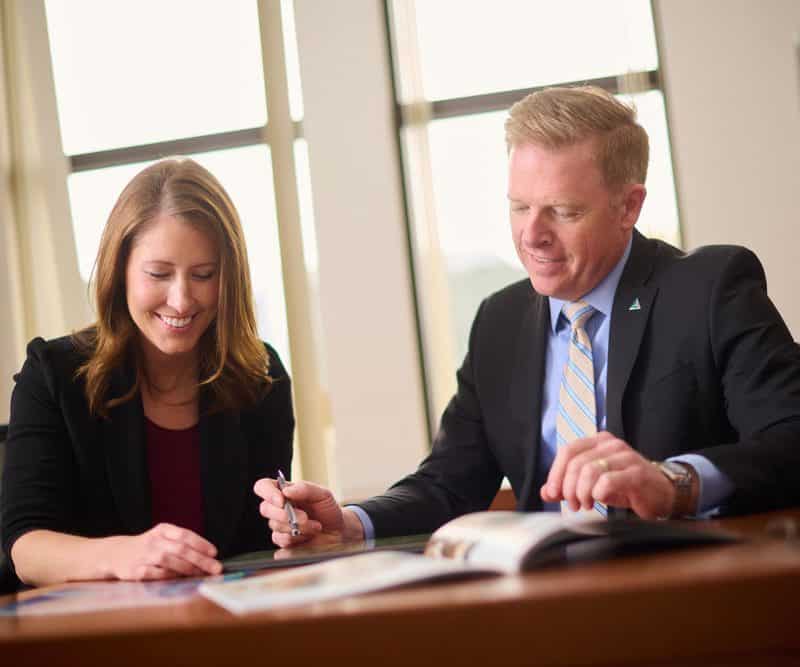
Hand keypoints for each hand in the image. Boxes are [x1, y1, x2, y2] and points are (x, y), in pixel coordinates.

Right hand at [103, 523, 221, 579]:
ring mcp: (143, 555)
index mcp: (162, 530)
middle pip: (180, 549)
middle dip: (201, 560)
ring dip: (187, 569)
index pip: (185, 535)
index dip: (201, 544)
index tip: (214, 553)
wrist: (114, 554)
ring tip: (201, 574)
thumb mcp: (162, 538)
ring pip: (168, 560)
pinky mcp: (134, 571)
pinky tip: (178, 579)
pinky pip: (154, 574)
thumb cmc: (147, 547)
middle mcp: (153, 541)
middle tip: (215, 568)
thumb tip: (208, 557)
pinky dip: (167, 576)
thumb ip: (181, 544)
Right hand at [254, 477, 364, 547]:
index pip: (263, 487)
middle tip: (305, 517)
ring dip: (298, 527)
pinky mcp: (282, 540)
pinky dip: (297, 538)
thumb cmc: (328, 509)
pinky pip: (281, 539)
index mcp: (284, 491)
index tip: (281, 500)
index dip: (268, 493)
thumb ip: (305, 489)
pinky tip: (309, 535)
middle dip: (286, 514)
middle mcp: (278, 507)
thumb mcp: (322, 494)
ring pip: (276, 526)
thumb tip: (286, 491)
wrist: (338, 530)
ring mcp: (279, 524)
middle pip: (265, 508)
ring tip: (315, 526)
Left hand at [540, 431, 675, 518]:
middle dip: (568, 487)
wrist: (662, 493)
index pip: (567, 451)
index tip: (553, 493)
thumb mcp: (592, 484)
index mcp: (598, 441)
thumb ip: (568, 486)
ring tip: (584, 504)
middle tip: (572, 504)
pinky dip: (598, 493)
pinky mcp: (637, 473)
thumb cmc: (625, 486)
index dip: (555, 473)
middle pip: (576, 462)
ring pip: (589, 470)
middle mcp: (611, 444)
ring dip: (581, 492)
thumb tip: (545, 492)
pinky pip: (607, 481)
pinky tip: (600, 500)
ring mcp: (626, 457)